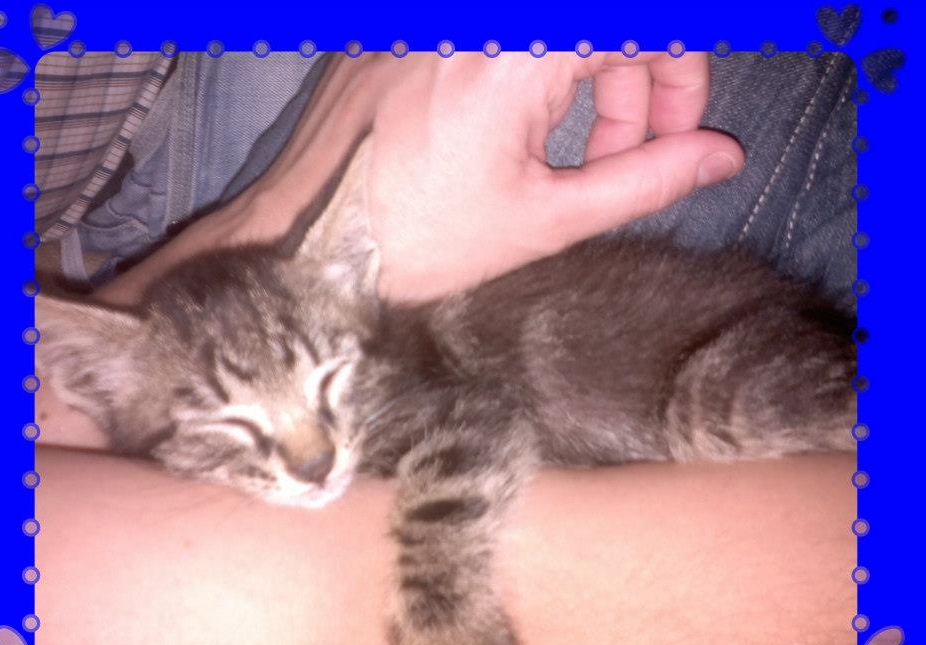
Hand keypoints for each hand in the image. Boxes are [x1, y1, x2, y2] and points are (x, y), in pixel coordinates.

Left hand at [96, 52, 742, 305]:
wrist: (302, 243)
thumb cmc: (411, 240)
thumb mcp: (544, 220)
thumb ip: (645, 179)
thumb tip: (720, 156)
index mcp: (521, 52)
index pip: (646, 27)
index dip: (682, 77)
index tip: (678, 133)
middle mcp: (478, 20)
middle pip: (598, 27)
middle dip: (633, 86)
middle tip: (622, 159)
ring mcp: (434, 19)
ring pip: (548, 32)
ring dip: (579, 83)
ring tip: (562, 160)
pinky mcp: (403, 29)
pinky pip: (493, 37)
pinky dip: (526, 72)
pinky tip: (508, 135)